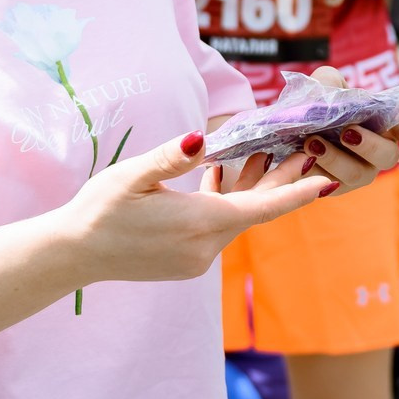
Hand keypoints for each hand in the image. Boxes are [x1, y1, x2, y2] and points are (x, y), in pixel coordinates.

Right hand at [65, 128, 336, 286]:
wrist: (72, 255)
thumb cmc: (99, 210)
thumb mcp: (132, 176)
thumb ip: (172, 157)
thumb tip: (202, 137)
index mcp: (198, 223)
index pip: (261, 208)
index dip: (296, 193)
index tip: (326, 181)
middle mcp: (204, 247)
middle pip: (253, 211)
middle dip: (279, 182)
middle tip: (305, 150)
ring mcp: (195, 258)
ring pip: (234, 218)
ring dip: (249, 189)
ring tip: (266, 152)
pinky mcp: (184, 261)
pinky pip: (215, 228)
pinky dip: (224, 201)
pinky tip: (220, 174)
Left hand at [207, 66, 398, 198]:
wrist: (293, 124)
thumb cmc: (322, 101)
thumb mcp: (326, 82)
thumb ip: (330, 82)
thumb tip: (328, 97)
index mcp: (389, 126)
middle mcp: (380, 152)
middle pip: (389, 156)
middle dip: (369, 145)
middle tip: (348, 132)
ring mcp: (360, 172)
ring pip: (358, 174)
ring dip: (336, 159)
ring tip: (312, 143)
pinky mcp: (336, 187)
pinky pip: (330, 185)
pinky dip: (314, 171)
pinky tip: (299, 158)